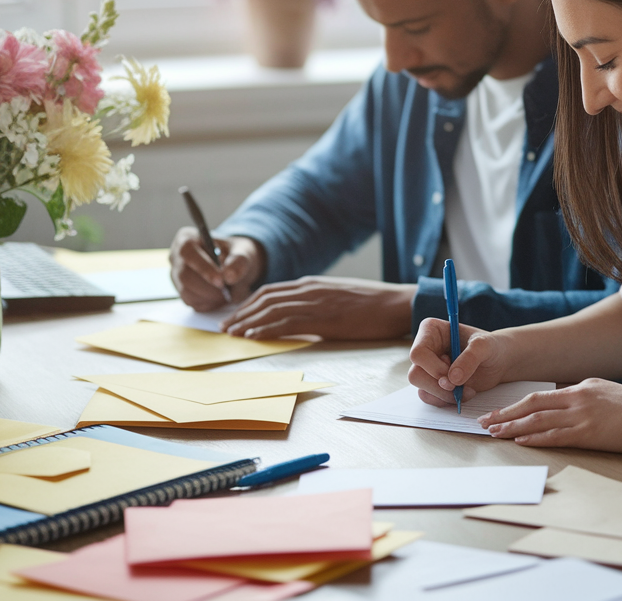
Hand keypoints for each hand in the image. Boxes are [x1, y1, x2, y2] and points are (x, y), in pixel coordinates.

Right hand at [169, 228, 264, 310]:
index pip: (187, 251)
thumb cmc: (235, 253)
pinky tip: (220, 297)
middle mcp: (176, 257)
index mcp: (187, 238)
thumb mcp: (243, 251)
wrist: (234, 265)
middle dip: (208, 287)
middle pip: (185, 276)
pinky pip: (191, 302)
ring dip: (209, 297)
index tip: (221, 281)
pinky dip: (208, 303)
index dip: (203, 267)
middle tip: (229, 292)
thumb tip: (229, 276)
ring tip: (227, 294)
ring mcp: (176, 276)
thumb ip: (239, 261)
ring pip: (186, 292)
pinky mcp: (181, 292)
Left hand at [221, 277, 415, 339]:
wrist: (397, 304)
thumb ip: (317, 302)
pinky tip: (253, 336)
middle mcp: (310, 289)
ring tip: (232, 334)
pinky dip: (267, 328)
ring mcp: (317, 302)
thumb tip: (300, 317)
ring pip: (272, 310)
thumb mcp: (338, 297)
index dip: (249, 304)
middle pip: (265, 299)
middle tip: (224, 327)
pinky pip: (288, 322)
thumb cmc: (373, 304)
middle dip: (241, 313)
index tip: (234, 316)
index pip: (271, 291)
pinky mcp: (325, 318)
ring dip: (248, 323)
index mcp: (312, 284)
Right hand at [408, 318, 510, 406]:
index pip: (418, 353)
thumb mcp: (484, 346)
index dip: (433, 368)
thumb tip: (452, 379)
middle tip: (458, 386)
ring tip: (467, 390)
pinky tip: (464, 394)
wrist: (499, 361)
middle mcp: (426, 349)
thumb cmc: (491, 346)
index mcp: (431, 331)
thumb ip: (470, 358)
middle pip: (415, 375)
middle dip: (439, 386)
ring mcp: (428, 368)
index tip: (453, 373)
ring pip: (422, 390)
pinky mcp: (434, 383)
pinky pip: (431, 398)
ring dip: (445, 395)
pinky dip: (448, 401)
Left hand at [478, 378, 621, 452]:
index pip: (541, 396)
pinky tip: (519, 441)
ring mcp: (582, 414)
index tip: (500, 412)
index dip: (517, 405)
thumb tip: (570, 407)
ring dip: (513, 427)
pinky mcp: (590, 432)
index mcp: (581, 387)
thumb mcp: (609, 394)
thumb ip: (587, 399)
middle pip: (531, 404)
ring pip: (538, 420)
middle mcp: (577, 397)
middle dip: (505, 414)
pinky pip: (555, 436)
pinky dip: (534, 438)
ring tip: (493, 433)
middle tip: (485, 421)